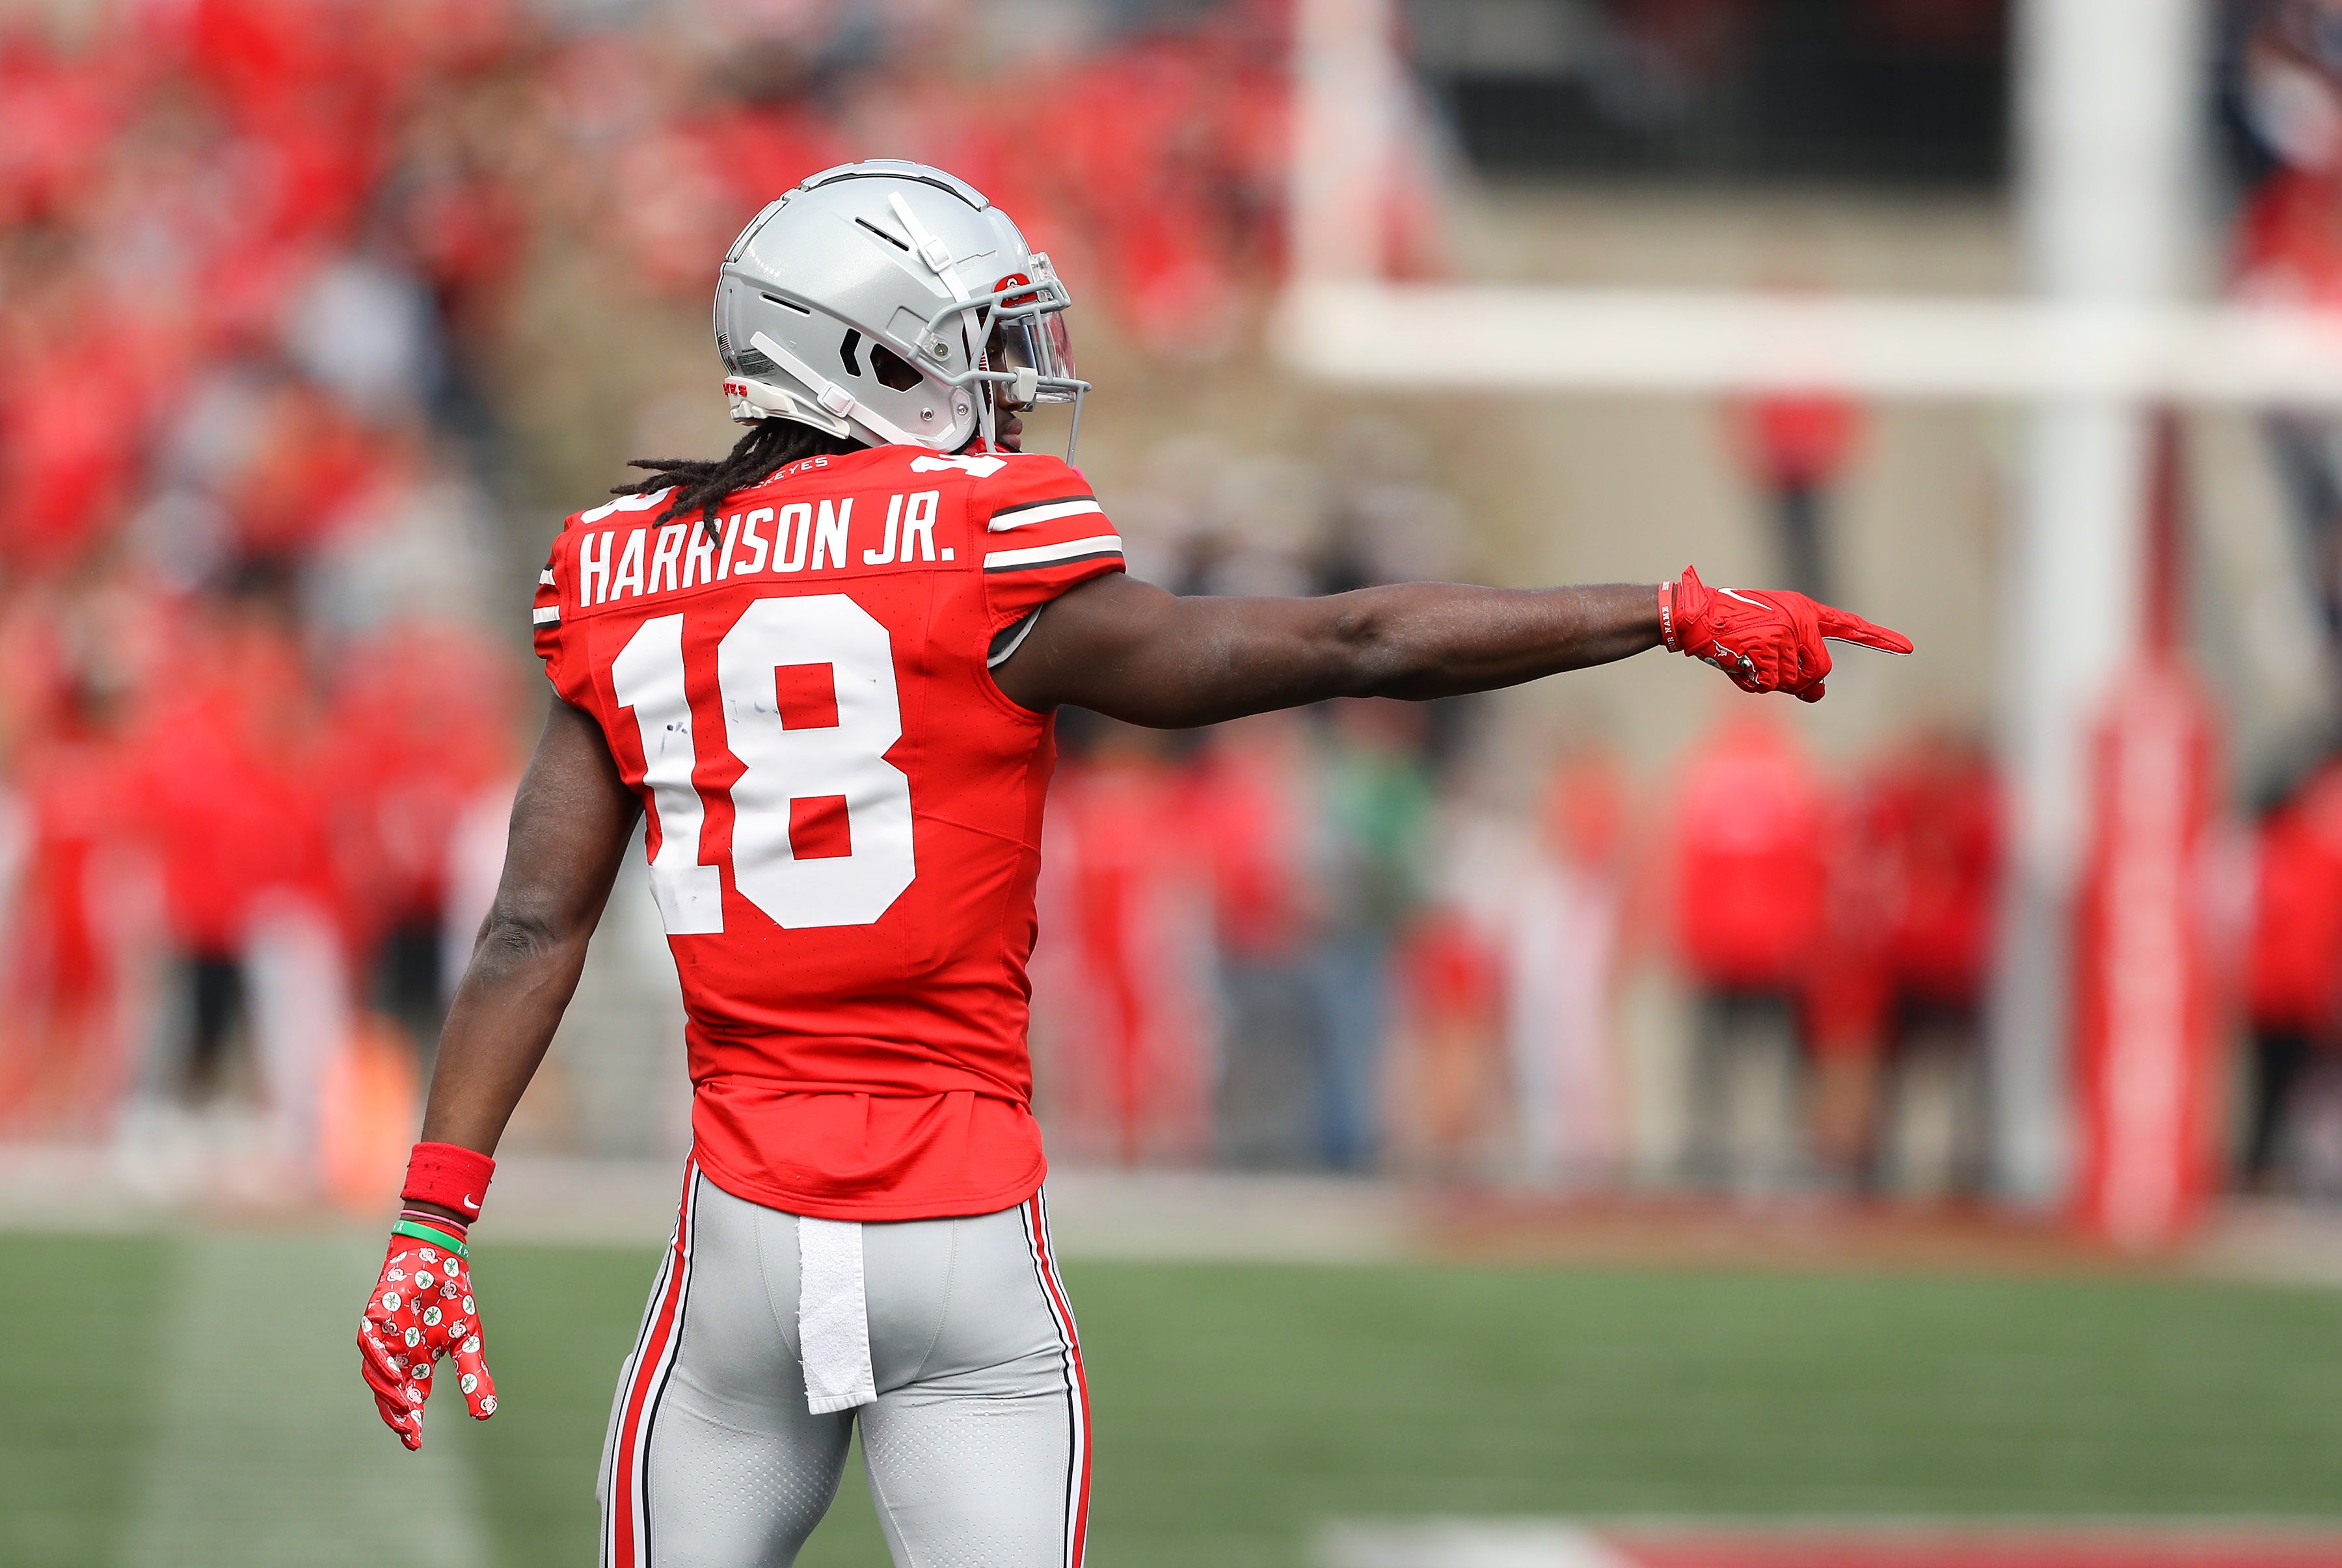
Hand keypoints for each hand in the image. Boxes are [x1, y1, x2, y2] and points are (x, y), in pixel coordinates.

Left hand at [357, 1223, 496, 1450]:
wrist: (442, 1258)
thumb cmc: (454, 1297)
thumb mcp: (469, 1342)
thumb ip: (474, 1377)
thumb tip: (486, 1415)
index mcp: (417, 1364)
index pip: (410, 1400)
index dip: (411, 1423)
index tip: (416, 1444)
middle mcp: (396, 1356)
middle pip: (390, 1394)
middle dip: (396, 1416)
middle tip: (409, 1433)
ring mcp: (384, 1339)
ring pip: (376, 1374)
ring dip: (388, 1393)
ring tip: (404, 1410)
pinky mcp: (375, 1319)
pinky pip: (370, 1345)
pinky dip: (379, 1361)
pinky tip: (392, 1374)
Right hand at [1662, 564, 1911, 701]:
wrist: (1697, 617)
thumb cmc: (1734, 628)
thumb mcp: (1772, 640)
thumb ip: (1801, 665)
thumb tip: (1819, 693)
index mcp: (1805, 610)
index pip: (1849, 626)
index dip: (1879, 638)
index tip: (1907, 648)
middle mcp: (1800, 620)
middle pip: (1820, 670)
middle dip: (1799, 680)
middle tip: (1772, 671)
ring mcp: (1784, 635)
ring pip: (1793, 682)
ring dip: (1771, 681)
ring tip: (1749, 660)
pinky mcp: (1767, 649)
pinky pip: (1772, 685)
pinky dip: (1755, 683)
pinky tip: (1740, 665)